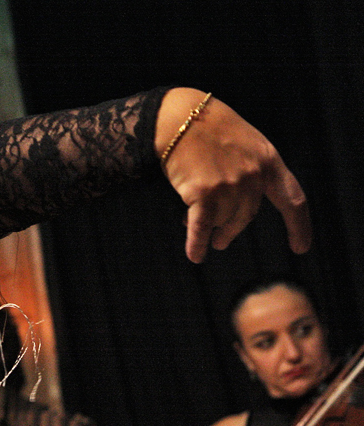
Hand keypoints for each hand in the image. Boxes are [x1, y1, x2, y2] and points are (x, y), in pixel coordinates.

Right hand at [158, 88, 310, 262]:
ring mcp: (230, 185)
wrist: (178, 118)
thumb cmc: (206, 128)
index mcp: (268, 160)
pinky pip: (201, 226)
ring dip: (208, 226)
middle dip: (231, 231)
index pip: (292, 199)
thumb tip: (231, 212)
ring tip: (188, 222)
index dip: (299, 226)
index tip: (300, 248)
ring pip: (221, 219)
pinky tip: (195, 255)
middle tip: (221, 242)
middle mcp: (253, 175)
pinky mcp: (204, 193)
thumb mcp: (242, 143)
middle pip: (246, 216)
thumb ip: (248, 172)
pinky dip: (197, 243)